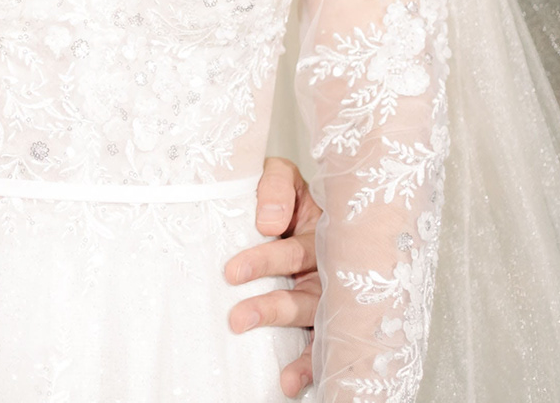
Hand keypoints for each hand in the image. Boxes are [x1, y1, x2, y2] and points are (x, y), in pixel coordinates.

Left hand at [225, 156, 323, 398]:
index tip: (231, 273)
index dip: (263, 261)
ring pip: (311, 323)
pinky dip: (309, 368)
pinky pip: (322, 348)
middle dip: (270, 309)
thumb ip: (275, 188)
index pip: (290, 250)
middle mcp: (328, 269)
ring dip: (297, 350)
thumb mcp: (285, 177)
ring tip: (278, 372)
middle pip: (301, 295)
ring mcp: (328, 298)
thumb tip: (268, 223)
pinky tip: (291, 383)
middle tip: (237, 318)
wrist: (306, 206)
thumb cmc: (288, 197)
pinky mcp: (327, 322)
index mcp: (319, 234)